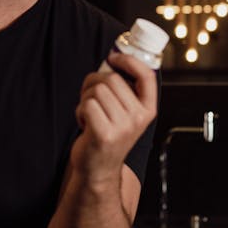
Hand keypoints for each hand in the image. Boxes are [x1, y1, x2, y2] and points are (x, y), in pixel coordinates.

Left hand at [70, 53, 157, 181]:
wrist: (98, 170)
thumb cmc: (107, 135)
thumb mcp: (124, 114)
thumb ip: (123, 90)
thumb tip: (112, 61)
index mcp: (147, 110)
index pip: (146, 76)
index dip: (130, 61)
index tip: (114, 58)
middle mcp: (138, 118)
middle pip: (112, 79)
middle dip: (94, 83)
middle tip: (92, 98)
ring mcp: (123, 127)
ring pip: (97, 90)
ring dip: (86, 98)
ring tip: (90, 114)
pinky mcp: (104, 134)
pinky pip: (87, 104)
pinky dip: (79, 111)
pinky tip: (85, 124)